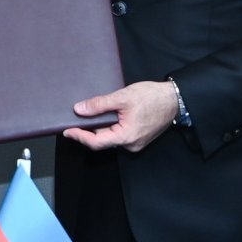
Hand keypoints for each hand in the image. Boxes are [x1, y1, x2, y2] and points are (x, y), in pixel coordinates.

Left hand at [63, 80, 179, 152]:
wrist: (175, 99)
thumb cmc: (152, 97)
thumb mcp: (123, 97)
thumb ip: (100, 104)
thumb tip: (79, 110)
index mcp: (126, 137)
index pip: (96, 142)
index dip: (79, 136)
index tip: (66, 130)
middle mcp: (131, 144)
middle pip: (102, 140)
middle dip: (88, 130)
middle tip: (75, 119)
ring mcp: (136, 142)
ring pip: (111, 137)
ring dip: (100, 127)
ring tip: (90, 115)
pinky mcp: (139, 138)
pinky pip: (119, 134)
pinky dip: (111, 126)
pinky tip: (106, 116)